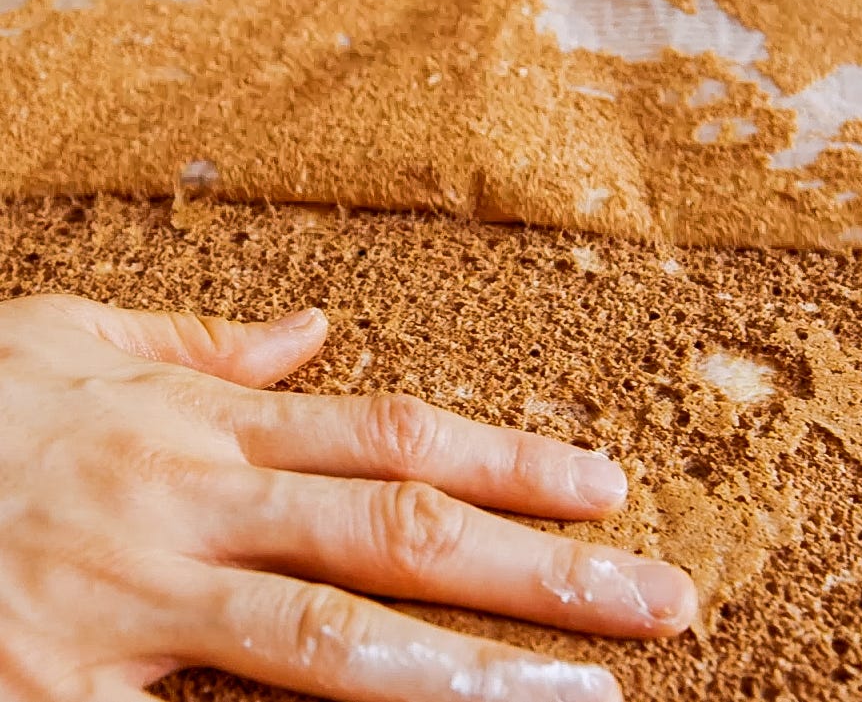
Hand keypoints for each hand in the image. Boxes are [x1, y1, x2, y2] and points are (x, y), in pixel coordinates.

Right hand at [0, 294, 695, 701]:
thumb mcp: (79, 341)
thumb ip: (202, 342)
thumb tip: (308, 332)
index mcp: (208, 423)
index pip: (396, 436)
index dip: (510, 464)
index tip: (606, 488)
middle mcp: (195, 504)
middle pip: (400, 532)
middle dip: (540, 569)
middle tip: (655, 599)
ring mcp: (139, 602)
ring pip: (330, 640)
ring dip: (466, 675)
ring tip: (583, 701)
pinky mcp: (69, 692)